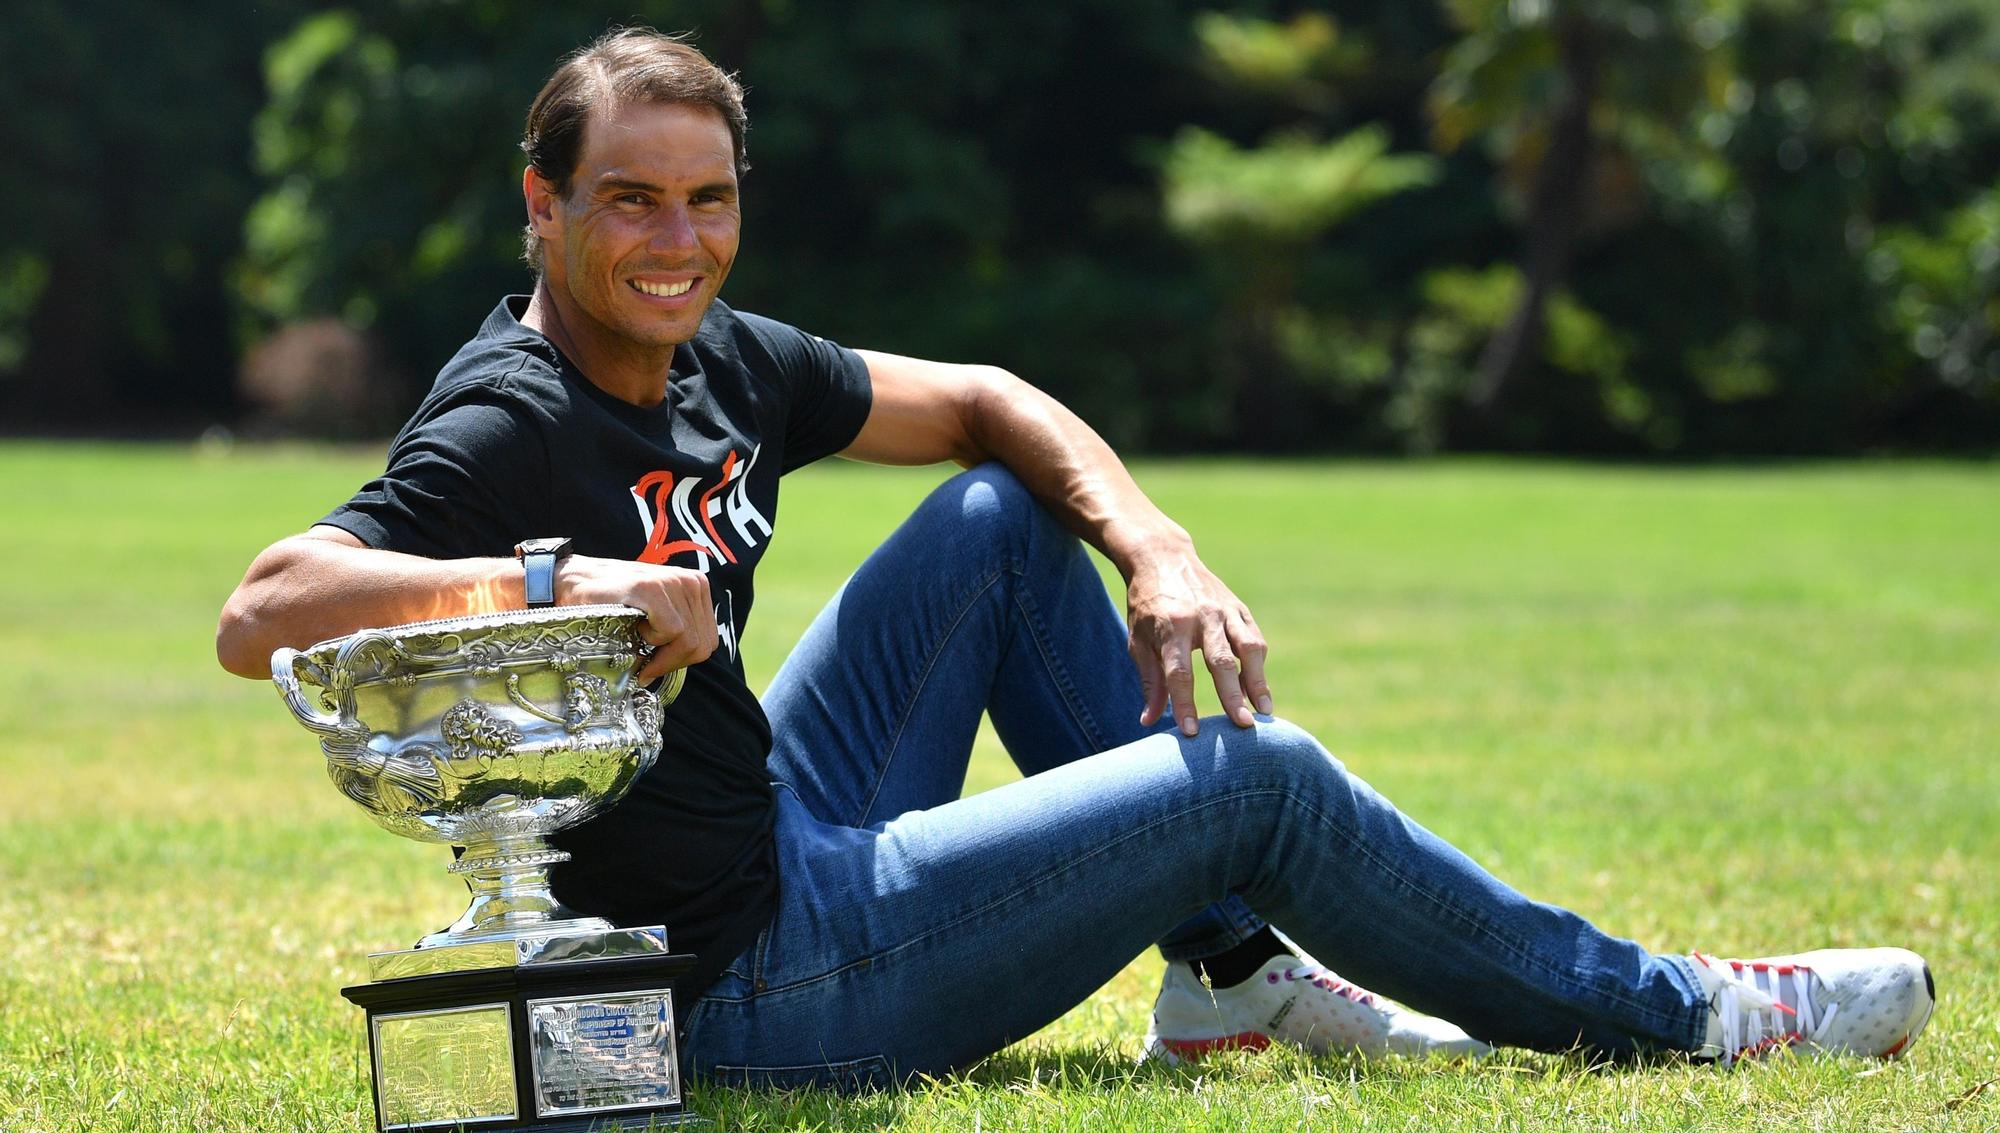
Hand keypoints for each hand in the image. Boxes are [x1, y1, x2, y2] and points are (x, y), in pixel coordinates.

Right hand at [556, 555, 718, 683]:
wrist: (572, 584)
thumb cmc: (613, 604)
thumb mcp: (658, 614)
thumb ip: (680, 632)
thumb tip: (689, 661)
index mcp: (698, 587)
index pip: (708, 642)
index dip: (681, 660)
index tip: (656, 663)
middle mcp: (692, 581)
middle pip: (701, 646)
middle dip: (671, 662)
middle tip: (645, 661)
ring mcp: (674, 582)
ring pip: (688, 642)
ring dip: (658, 651)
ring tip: (637, 635)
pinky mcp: (654, 588)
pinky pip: (671, 632)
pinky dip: (650, 640)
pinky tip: (633, 626)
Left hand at [1126, 548, 1271, 735]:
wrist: (1162, 556)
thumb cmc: (1146, 605)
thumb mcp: (1139, 641)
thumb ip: (1150, 682)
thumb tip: (1150, 723)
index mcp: (1170, 626)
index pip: (1179, 673)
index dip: (1185, 704)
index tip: (1192, 732)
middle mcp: (1201, 616)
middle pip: (1220, 661)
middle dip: (1232, 696)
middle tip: (1243, 726)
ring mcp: (1223, 609)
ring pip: (1247, 647)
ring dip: (1258, 681)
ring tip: (1264, 711)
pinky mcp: (1238, 607)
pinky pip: (1253, 638)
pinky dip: (1258, 665)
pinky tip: (1258, 690)